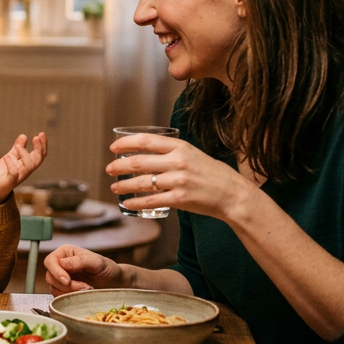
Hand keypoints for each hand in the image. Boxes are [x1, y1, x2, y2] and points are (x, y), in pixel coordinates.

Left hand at [0, 132, 47, 205]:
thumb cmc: (3, 174)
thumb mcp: (10, 157)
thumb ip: (17, 148)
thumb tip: (24, 135)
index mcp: (26, 164)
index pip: (39, 155)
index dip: (42, 145)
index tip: (41, 134)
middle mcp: (25, 171)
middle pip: (38, 160)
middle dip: (39, 148)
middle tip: (35, 137)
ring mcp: (18, 177)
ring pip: (29, 166)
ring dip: (24, 154)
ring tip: (17, 146)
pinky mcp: (9, 182)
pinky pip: (14, 174)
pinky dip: (11, 165)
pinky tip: (6, 157)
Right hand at [42, 244, 126, 295]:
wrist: (114, 282)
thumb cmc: (107, 269)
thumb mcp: (97, 262)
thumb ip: (80, 261)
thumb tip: (63, 263)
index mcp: (66, 252)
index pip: (50, 261)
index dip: (56, 272)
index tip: (67, 281)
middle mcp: (61, 264)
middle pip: (50, 276)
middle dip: (65, 285)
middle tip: (83, 287)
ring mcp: (61, 277)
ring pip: (53, 287)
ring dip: (68, 291)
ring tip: (86, 289)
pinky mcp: (64, 289)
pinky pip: (58, 295)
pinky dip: (69, 296)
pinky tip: (82, 294)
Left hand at [106, 132, 257, 222]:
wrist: (234, 195)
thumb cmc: (214, 175)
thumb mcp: (194, 155)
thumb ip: (174, 153)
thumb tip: (148, 154)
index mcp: (181, 147)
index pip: (145, 141)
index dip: (125, 143)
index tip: (113, 147)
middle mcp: (178, 162)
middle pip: (138, 162)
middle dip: (118, 165)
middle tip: (109, 169)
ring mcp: (178, 181)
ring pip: (141, 182)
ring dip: (123, 185)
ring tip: (115, 187)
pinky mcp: (179, 199)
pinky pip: (150, 200)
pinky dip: (135, 202)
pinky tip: (127, 203)